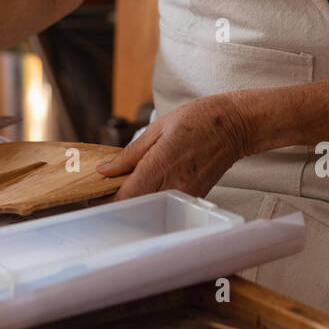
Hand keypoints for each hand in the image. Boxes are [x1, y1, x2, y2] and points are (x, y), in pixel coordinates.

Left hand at [95, 95, 249, 199]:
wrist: (235, 126)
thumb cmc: (199, 120)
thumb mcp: (158, 128)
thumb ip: (130, 154)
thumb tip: (106, 170)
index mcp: (160, 165)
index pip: (125, 197)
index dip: (105, 201)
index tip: (93, 196)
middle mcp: (174, 185)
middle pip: (135, 208)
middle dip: (116, 203)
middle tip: (104, 192)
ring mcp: (185, 194)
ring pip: (150, 208)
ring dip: (134, 202)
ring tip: (123, 187)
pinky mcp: (194, 198)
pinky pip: (166, 204)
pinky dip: (151, 199)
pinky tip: (146, 186)